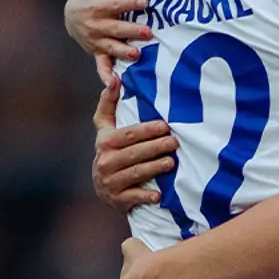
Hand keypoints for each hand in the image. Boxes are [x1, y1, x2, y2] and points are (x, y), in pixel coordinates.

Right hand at [65, 0, 152, 80]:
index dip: (131, 3)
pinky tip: (113, 85)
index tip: (145, 2)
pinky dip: (106, 76)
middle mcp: (97, 25)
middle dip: (131, 31)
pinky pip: (101, 66)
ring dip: (123, 52)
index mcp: (100, 6)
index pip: (117, 5)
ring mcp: (96, 40)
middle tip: (148, 32)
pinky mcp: (96, 53)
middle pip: (116, 28)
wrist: (70, 13)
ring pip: (110, 47)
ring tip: (135, 54)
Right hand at [92, 81, 175, 210]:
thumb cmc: (111, 150)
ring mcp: (110, 182)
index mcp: (104, 142)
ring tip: (171, 162)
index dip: (147, 130)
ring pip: (136, 173)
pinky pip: (134, 197)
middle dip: (156, 147)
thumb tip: (114, 78)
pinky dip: (146, 196)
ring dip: (155, 168)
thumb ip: (109, 102)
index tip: (165, 126)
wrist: (104, 187)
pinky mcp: (117, 200)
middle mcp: (105, 162)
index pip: (128, 134)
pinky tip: (159, 194)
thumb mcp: (105, 127)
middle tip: (175, 143)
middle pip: (135, 153)